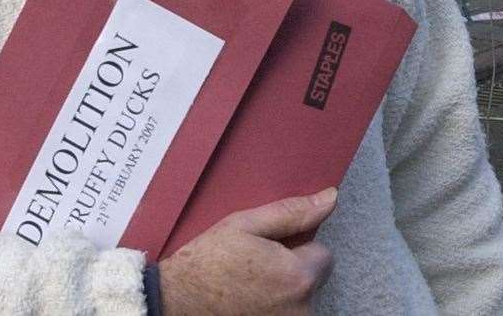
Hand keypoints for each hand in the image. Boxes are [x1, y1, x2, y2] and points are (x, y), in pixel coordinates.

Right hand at [159, 188, 337, 315]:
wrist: (173, 301)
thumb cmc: (207, 262)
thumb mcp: (246, 225)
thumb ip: (293, 213)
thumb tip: (330, 199)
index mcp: (298, 277)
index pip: (324, 256)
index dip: (298, 249)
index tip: (271, 250)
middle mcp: (300, 310)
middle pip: (313, 280)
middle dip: (293, 271)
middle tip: (257, 267)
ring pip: (300, 300)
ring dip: (283, 292)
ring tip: (249, 286)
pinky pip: (286, 313)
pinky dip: (273, 308)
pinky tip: (248, 301)